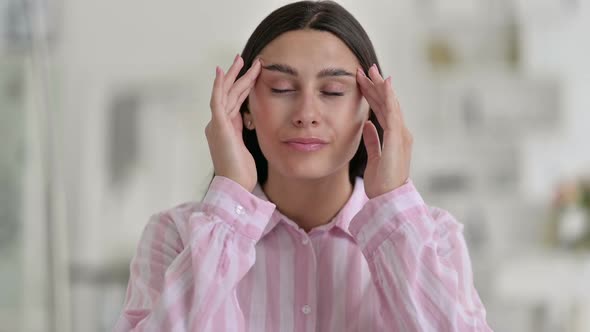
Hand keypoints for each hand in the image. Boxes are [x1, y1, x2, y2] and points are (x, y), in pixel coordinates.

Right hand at [205, 55, 260, 191]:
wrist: (235, 185)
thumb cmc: (241, 172)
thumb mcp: (247, 148)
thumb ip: (247, 133)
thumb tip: (253, 121)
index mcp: (227, 129)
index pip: (234, 102)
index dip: (242, 87)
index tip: (250, 75)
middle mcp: (219, 124)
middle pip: (229, 94)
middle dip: (238, 76)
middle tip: (245, 60)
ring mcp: (217, 124)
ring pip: (226, 94)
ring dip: (235, 76)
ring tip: (242, 60)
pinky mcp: (218, 126)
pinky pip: (218, 101)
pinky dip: (220, 86)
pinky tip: (223, 72)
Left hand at [356, 64, 412, 198]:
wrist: (390, 199)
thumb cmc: (383, 182)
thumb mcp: (375, 157)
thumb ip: (373, 140)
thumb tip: (367, 125)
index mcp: (395, 137)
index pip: (383, 110)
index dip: (374, 94)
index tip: (364, 81)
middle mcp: (401, 133)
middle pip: (388, 103)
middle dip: (377, 85)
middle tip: (367, 68)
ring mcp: (401, 135)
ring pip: (390, 104)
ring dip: (381, 87)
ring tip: (371, 72)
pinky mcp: (397, 139)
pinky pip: (392, 115)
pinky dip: (389, 99)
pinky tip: (384, 86)